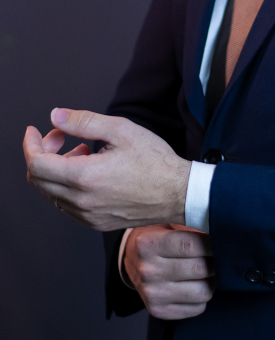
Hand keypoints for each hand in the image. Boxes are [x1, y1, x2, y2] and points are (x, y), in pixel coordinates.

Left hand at [23, 108, 190, 230]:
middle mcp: (82, 201)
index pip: (37, 164)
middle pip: (39, 180)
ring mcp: (87, 215)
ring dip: (56, 170)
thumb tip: (55, 116)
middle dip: (42, 153)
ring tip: (82, 152)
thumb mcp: (121, 130)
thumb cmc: (155, 161)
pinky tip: (89, 172)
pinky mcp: (95, 223)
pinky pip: (66, 205)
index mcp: (85, 177)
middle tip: (61, 137)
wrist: (178, 193)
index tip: (35, 131)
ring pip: (51, 194)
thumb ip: (83, 121)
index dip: (31, 144)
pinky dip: (67, 186)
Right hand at [125, 225, 214, 319]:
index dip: (211, 243)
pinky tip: (195, 285)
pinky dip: (202, 297)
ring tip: (207, 271)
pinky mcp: (158, 311)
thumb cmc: (156, 237)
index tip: (221, 240)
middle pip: (199, 269)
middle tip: (218, 256)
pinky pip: (197, 308)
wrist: (131, 260)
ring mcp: (153, 294)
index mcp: (149, 244)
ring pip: (202, 292)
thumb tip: (220, 233)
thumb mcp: (167, 224)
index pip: (190, 245)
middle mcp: (149, 271)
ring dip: (212, 281)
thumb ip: (191, 227)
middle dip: (215, 261)